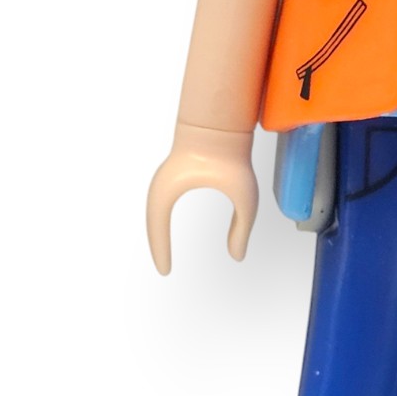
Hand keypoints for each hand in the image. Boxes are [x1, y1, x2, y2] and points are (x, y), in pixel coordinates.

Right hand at [146, 122, 258, 271]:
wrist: (221, 124)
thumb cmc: (231, 157)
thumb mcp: (244, 198)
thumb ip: (242, 228)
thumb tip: (237, 256)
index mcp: (168, 191)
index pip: (157, 227)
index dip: (160, 251)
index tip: (166, 271)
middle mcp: (161, 186)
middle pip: (152, 221)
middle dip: (156, 245)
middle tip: (164, 269)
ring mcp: (166, 178)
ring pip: (155, 212)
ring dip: (158, 232)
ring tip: (165, 253)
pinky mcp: (174, 174)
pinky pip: (163, 203)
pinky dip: (164, 219)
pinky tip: (170, 228)